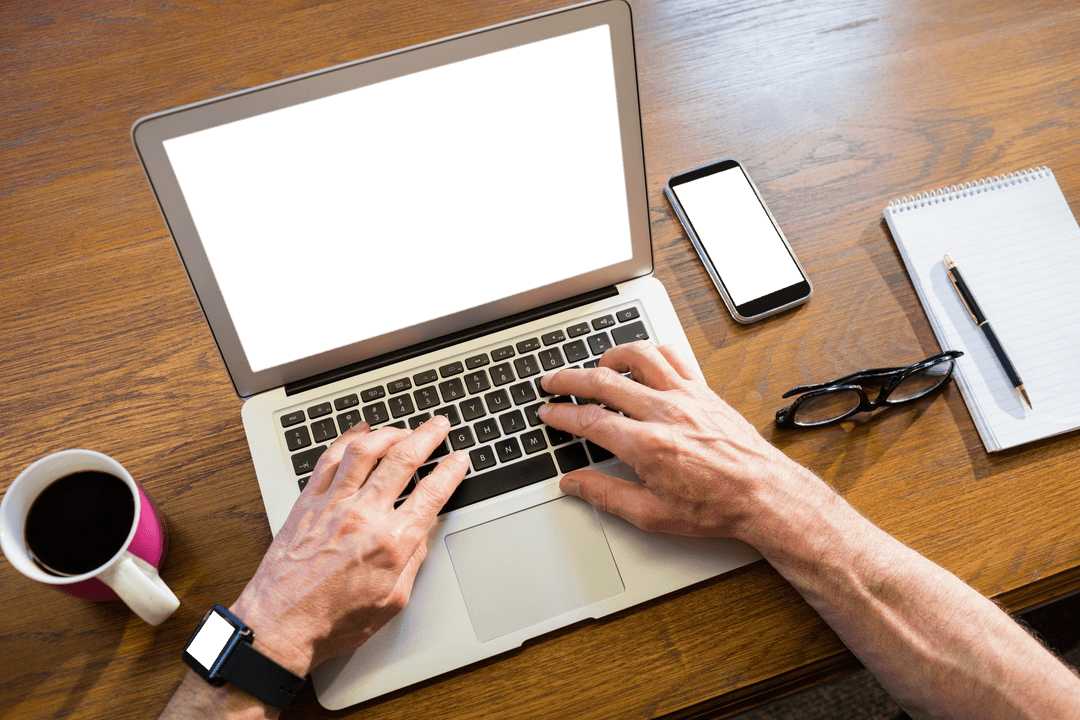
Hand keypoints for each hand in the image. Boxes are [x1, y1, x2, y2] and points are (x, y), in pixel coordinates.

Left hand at [229, 416, 468, 676]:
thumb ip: (412, 561)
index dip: (451, 470)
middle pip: (403, 458)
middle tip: (439, 425)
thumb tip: (421, 534)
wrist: (280, 626)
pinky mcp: (307, 502)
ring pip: (366, 449)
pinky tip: (358, 431)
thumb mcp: (392, 600)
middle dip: (428, 436)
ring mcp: (333, 504)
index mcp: (391, 542)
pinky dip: (347, 438)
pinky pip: (329, 458)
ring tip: (402, 429)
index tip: (458, 459)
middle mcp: (363, 516)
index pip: (432, 493)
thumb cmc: (332, 621)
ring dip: (389, 432)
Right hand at [538, 342, 822, 542]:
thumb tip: (574, 484)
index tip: (549, 412)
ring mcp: (687, 397)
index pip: (589, 420)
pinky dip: (652, 353)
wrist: (763, 495)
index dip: (562, 414)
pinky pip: (673, 356)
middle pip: (604, 381)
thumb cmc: (716, 507)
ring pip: (639, 356)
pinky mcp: (704, 391)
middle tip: (553, 381)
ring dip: (611, 356)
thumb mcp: (652, 514)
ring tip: (597, 366)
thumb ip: (606, 495)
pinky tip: (643, 362)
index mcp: (647, 446)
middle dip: (570, 379)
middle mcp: (665, 413)